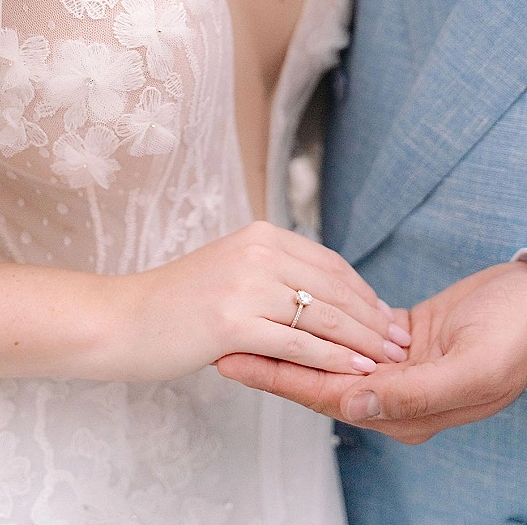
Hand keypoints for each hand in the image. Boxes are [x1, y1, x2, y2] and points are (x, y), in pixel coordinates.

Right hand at [109, 221, 409, 382]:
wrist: (124, 319)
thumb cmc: (178, 301)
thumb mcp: (232, 268)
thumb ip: (274, 272)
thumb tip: (325, 295)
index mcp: (261, 235)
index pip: (329, 263)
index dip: (363, 292)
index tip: (385, 316)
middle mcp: (257, 252)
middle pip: (332, 288)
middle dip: (371, 319)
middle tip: (399, 342)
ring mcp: (245, 285)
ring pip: (322, 316)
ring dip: (361, 342)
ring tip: (387, 361)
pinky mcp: (233, 322)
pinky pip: (298, 344)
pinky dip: (332, 360)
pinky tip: (355, 372)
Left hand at [217, 262, 526, 443]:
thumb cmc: (515, 336)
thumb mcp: (471, 367)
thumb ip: (412, 393)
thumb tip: (351, 403)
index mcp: (408, 409)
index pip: (325, 394)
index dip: (276, 377)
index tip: (232, 359)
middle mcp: (396, 393)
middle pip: (316, 376)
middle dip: (269, 358)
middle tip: (221, 340)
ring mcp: (396, 366)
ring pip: (327, 353)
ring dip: (288, 337)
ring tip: (246, 322)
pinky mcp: (399, 337)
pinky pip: (346, 332)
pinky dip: (318, 320)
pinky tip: (293, 309)